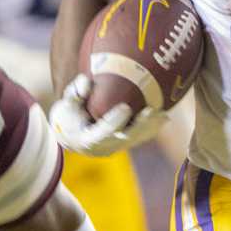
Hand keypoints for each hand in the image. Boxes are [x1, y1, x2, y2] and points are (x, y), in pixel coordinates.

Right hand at [50, 73, 164, 156]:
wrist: (71, 135)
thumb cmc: (68, 116)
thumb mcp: (66, 104)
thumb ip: (75, 93)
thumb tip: (87, 81)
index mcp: (87, 140)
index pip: (103, 133)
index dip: (115, 121)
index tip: (125, 107)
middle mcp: (103, 148)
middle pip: (126, 138)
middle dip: (140, 125)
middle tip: (152, 111)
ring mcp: (115, 148)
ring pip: (136, 140)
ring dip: (151, 128)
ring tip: (164, 115)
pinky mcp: (124, 145)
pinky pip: (140, 138)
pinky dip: (152, 129)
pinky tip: (164, 118)